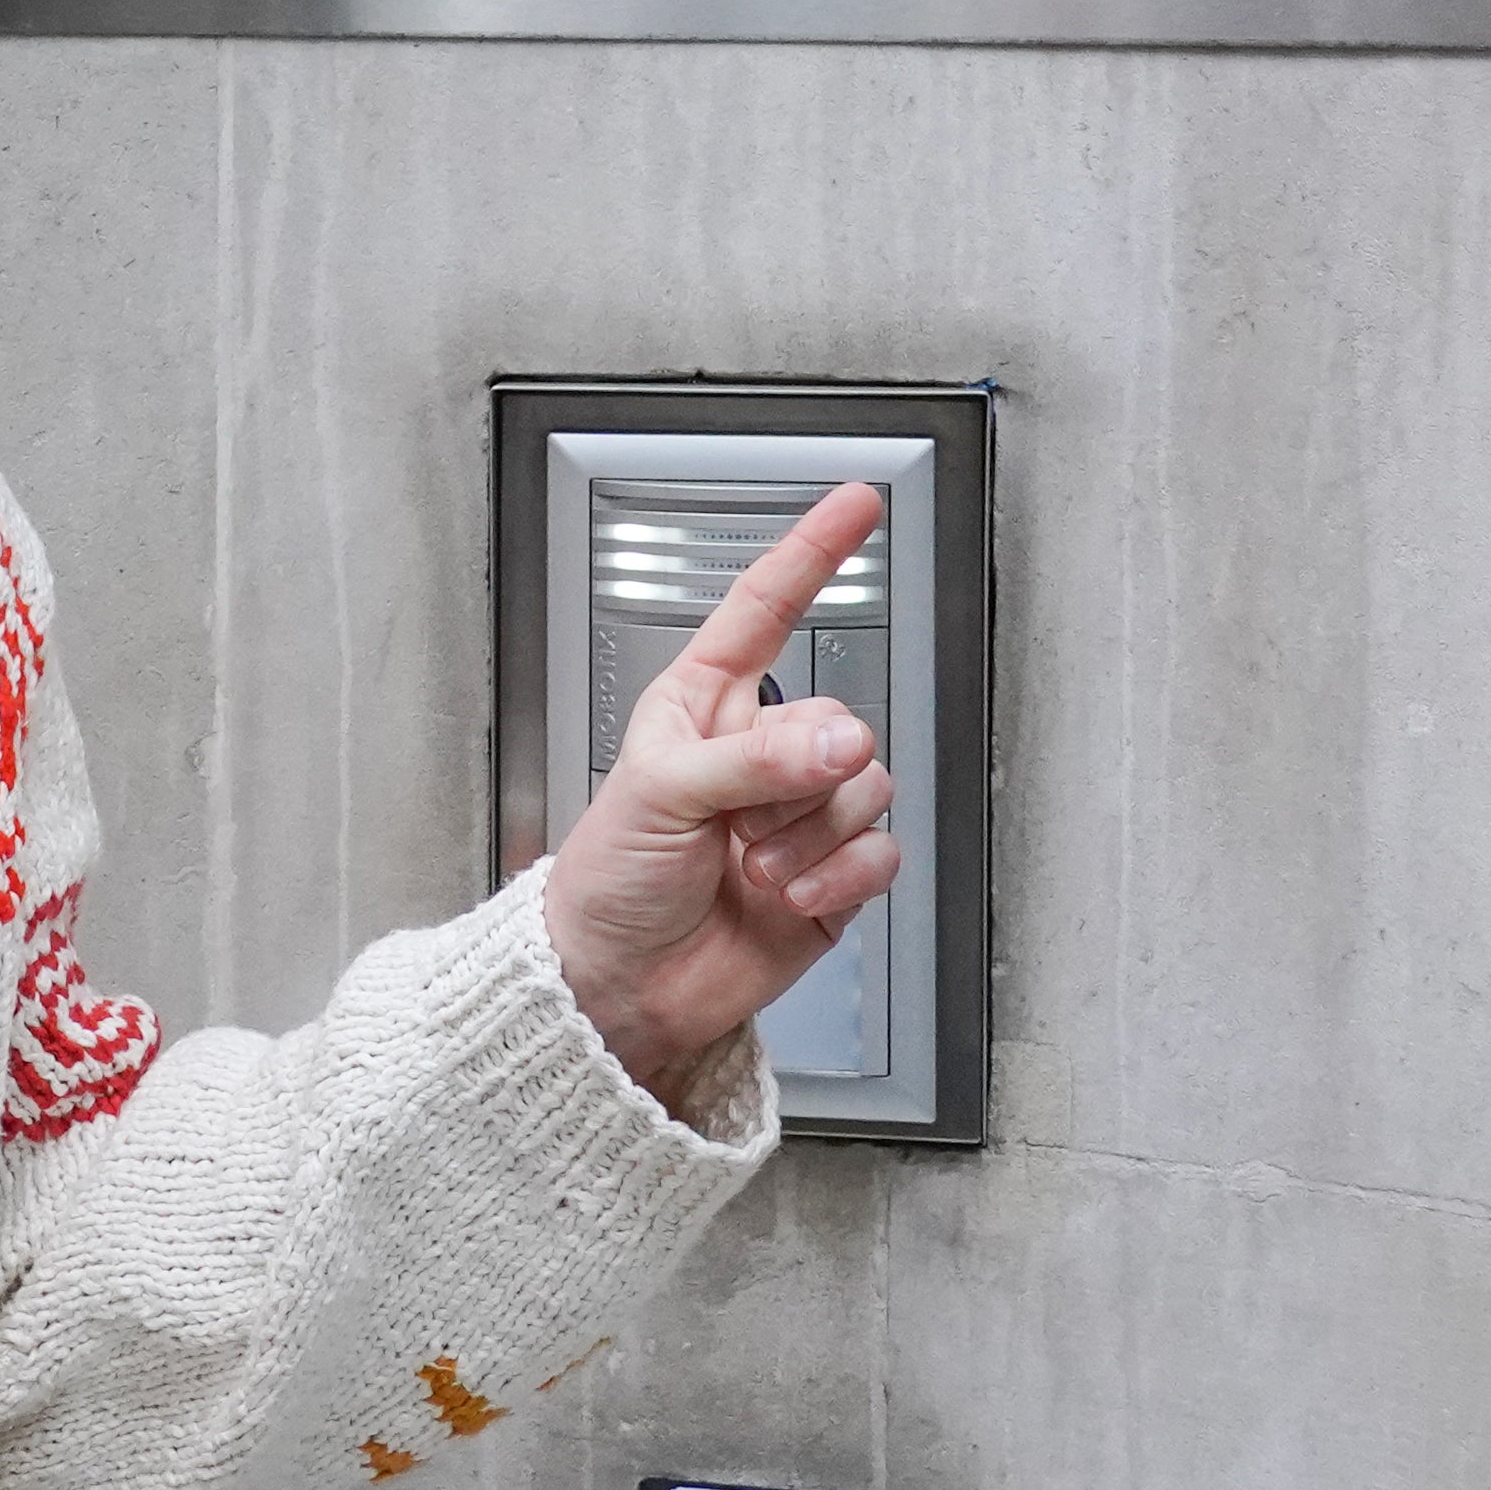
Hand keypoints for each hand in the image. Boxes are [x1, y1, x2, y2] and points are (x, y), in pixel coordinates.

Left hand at [543, 481, 897, 1110]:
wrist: (620, 984)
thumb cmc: (610, 879)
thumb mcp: (660, 795)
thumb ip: (753, 761)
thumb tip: (839, 745)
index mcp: (704, 705)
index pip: (766, 610)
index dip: (812, 554)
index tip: (857, 505)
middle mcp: (760, 751)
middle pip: (837, 721)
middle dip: (796, 778)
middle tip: (742, 822)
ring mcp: (799, 813)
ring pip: (865, 787)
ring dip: (811, 836)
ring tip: (751, 867)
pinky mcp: (832, 873)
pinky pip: (880, 853)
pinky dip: (840, 878)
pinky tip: (792, 895)